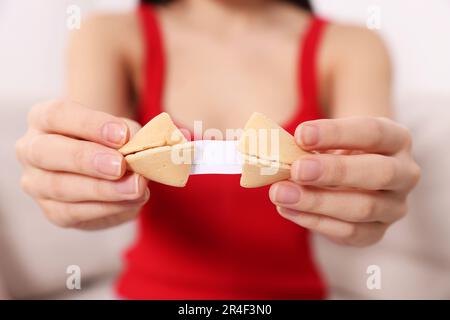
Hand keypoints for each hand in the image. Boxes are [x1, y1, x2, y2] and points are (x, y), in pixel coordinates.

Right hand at [16, 100, 149, 229]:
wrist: (106, 172)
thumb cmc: (110, 142)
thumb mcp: (122, 131)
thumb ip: (131, 136)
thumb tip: (146, 146)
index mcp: (44, 118)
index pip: (58, 115)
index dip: (90, 124)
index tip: (122, 134)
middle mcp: (31, 149)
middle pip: (47, 151)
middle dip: (86, 159)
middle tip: (120, 165)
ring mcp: (36, 183)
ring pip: (60, 187)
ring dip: (103, 189)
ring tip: (135, 187)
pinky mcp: (52, 211)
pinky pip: (74, 212)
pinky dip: (107, 207)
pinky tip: (131, 201)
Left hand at [269, 117, 420, 246]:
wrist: (352, 177)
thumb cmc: (338, 150)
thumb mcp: (329, 140)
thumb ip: (309, 143)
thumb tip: (277, 150)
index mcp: (395, 139)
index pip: (372, 132)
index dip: (336, 133)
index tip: (300, 134)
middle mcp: (404, 173)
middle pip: (377, 172)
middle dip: (334, 171)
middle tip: (296, 169)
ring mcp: (394, 207)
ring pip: (362, 207)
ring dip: (317, 201)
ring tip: (280, 193)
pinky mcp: (376, 232)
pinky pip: (348, 231)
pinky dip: (314, 220)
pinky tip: (287, 209)